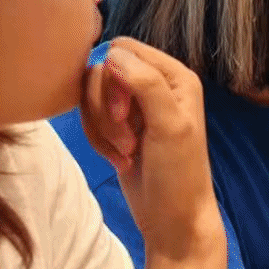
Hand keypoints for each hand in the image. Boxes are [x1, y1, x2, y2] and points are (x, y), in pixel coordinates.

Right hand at [79, 38, 220, 258]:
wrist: (172, 219)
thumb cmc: (179, 173)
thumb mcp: (169, 126)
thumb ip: (145, 85)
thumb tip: (112, 54)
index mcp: (175, 75)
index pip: (123, 49)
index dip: (112, 77)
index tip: (124, 112)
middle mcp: (156, 85)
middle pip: (100, 72)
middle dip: (105, 110)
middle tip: (129, 139)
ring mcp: (135, 107)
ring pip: (91, 97)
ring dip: (101, 129)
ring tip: (128, 152)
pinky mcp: (118, 127)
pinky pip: (90, 120)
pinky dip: (98, 141)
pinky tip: (120, 159)